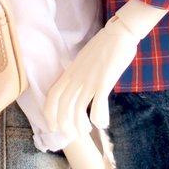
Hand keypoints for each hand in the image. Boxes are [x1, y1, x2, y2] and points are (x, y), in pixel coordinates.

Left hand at [46, 21, 137, 136]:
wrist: (119, 33)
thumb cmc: (104, 46)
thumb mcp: (84, 59)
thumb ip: (79, 73)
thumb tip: (78, 85)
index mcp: (70, 72)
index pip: (52, 95)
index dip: (50, 113)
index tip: (52, 125)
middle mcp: (76, 77)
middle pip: (62, 106)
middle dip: (63, 124)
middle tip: (69, 134)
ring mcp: (89, 80)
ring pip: (78, 109)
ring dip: (79, 125)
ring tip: (83, 132)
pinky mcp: (104, 81)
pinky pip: (98, 105)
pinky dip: (99, 117)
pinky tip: (103, 124)